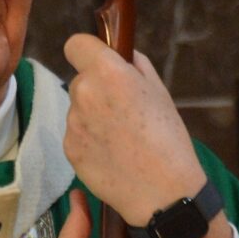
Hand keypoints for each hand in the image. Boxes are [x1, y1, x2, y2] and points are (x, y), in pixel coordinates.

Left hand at [62, 35, 204, 226]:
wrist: (163, 193)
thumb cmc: (169, 139)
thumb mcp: (160, 91)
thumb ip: (135, 65)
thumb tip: (121, 54)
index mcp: (108, 72)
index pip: (75, 44)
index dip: (88, 51)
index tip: (100, 62)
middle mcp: (84, 93)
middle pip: (79, 79)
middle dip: (96, 88)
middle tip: (123, 110)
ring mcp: (73, 123)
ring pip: (77, 109)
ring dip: (92, 116)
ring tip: (122, 137)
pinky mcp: (69, 149)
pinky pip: (76, 134)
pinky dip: (89, 140)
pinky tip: (113, 154)